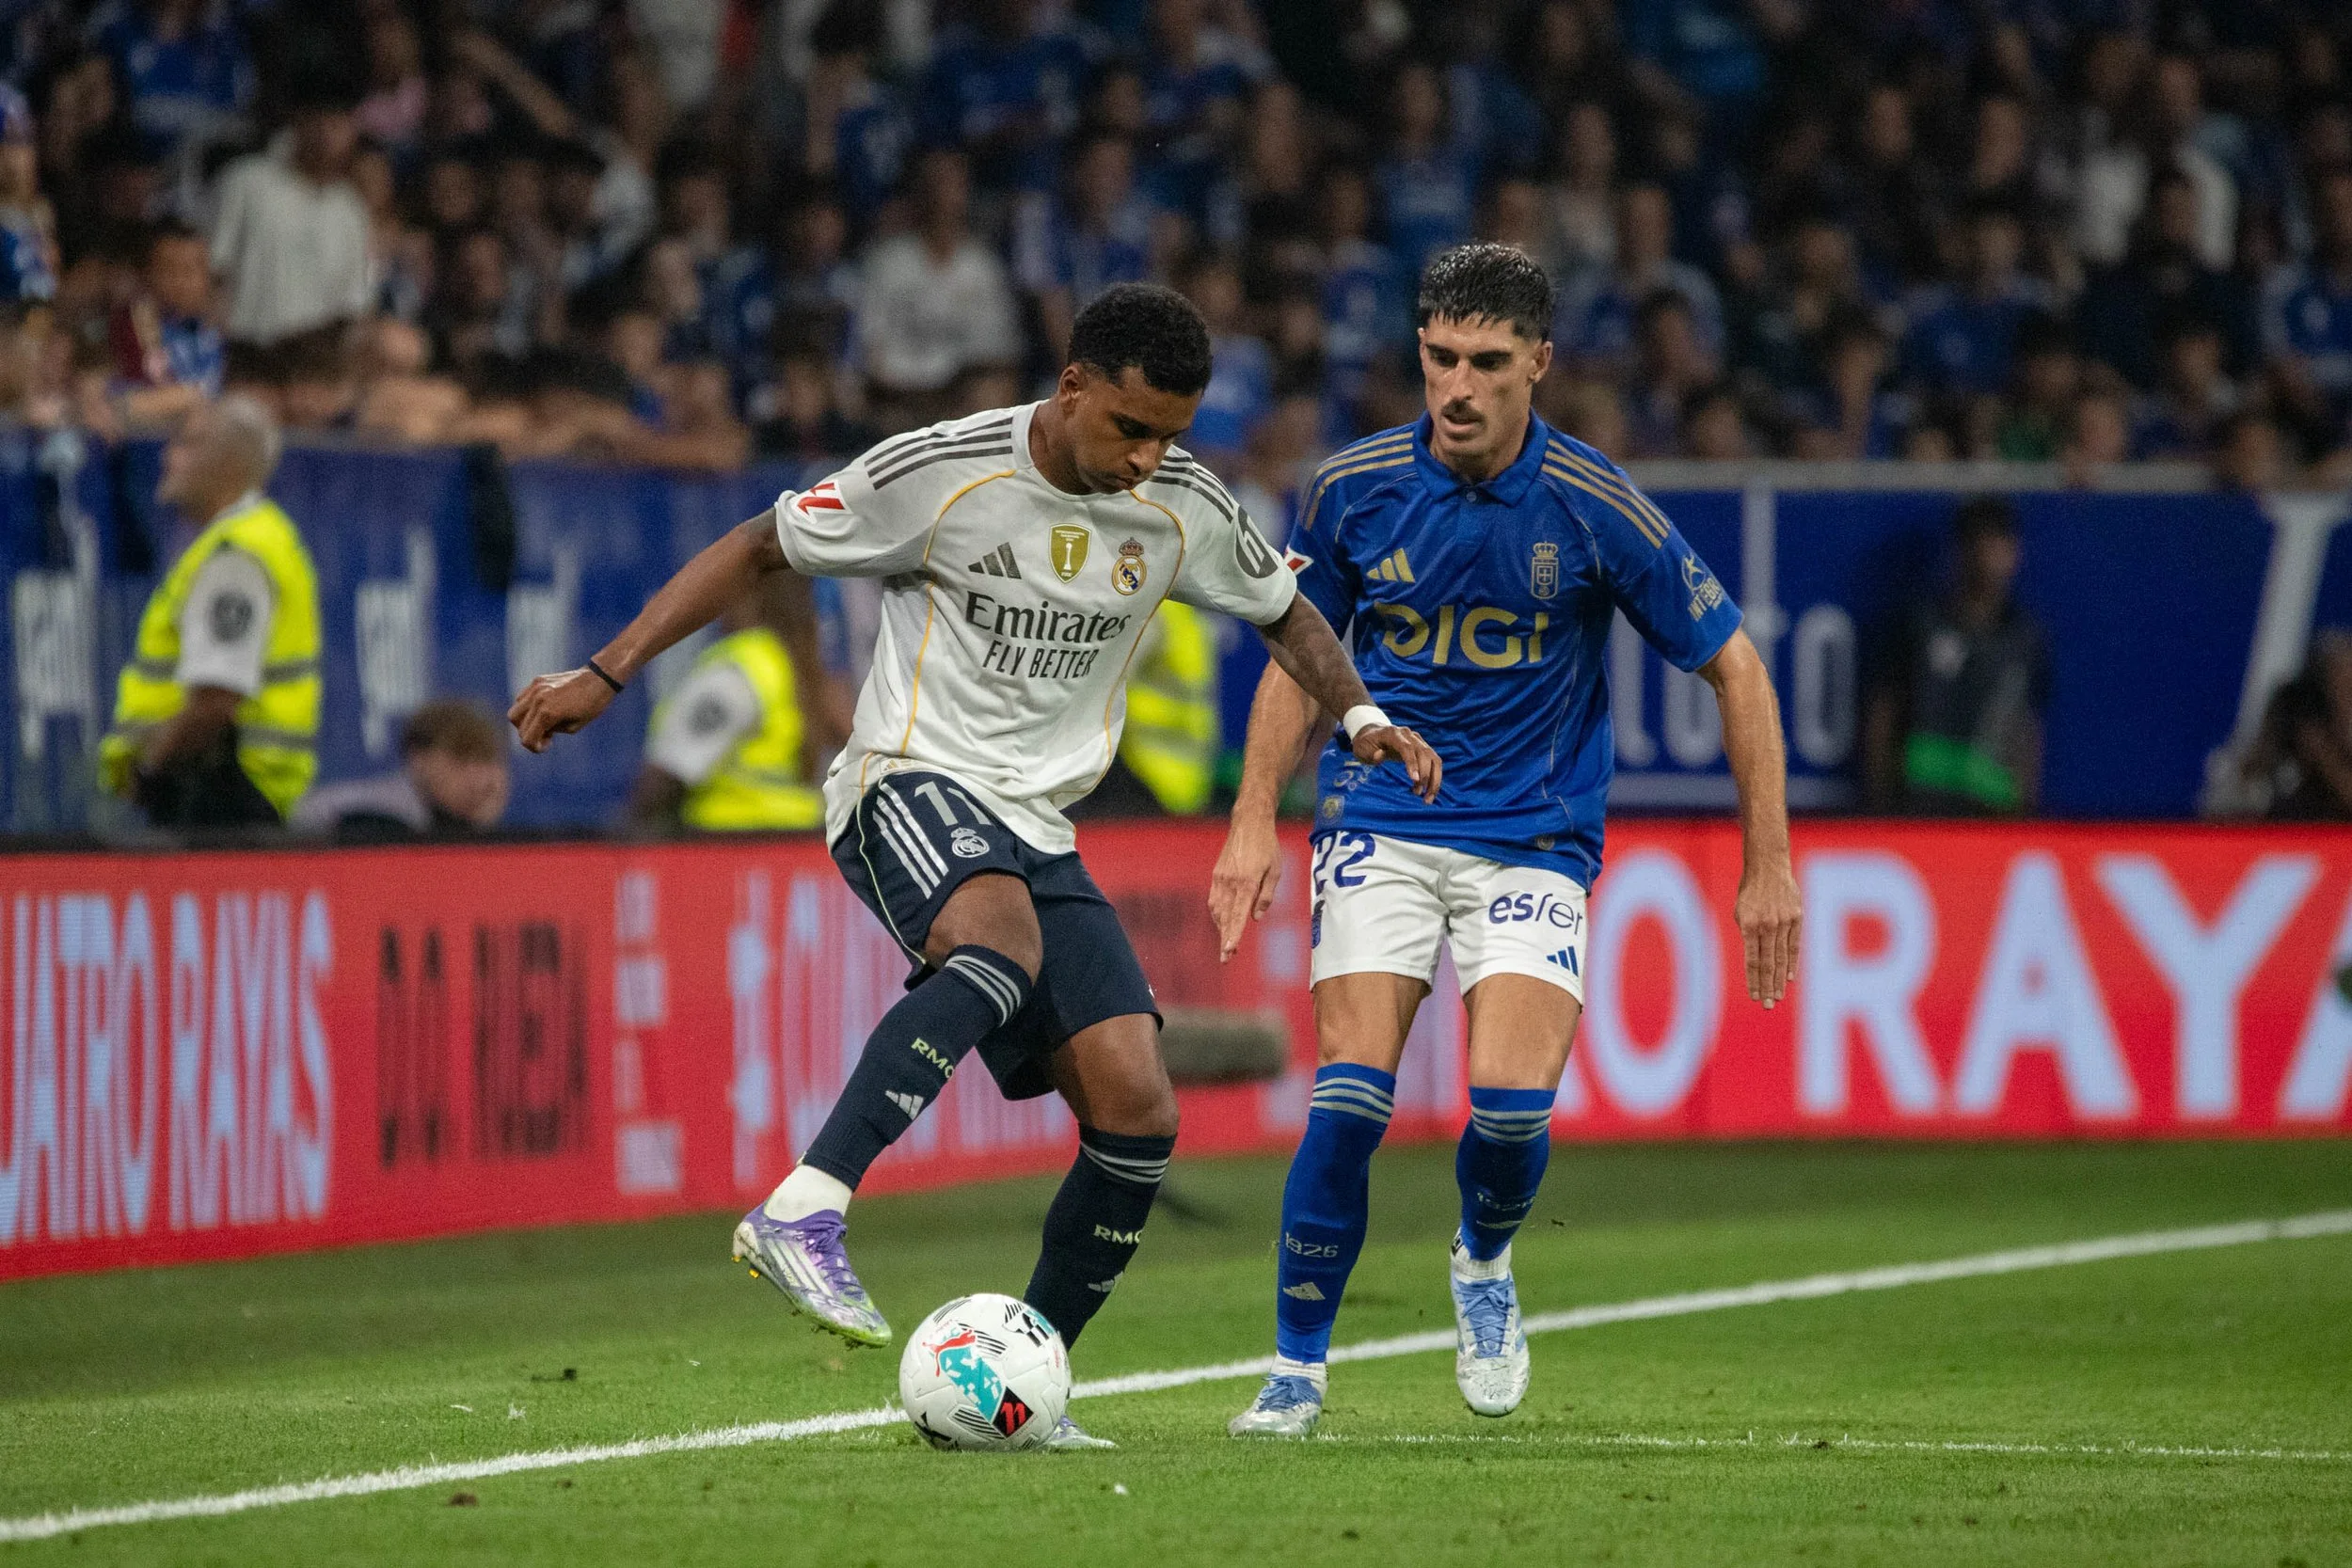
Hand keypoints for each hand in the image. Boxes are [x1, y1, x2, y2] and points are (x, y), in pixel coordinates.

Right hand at [509, 666, 617, 752]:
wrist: (599, 679)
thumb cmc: (592, 706)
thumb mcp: (572, 727)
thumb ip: (550, 731)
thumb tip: (537, 731)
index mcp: (547, 713)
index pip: (527, 738)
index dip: (535, 747)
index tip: (548, 745)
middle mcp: (537, 699)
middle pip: (517, 725)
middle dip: (529, 734)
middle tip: (547, 735)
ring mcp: (536, 688)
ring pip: (515, 711)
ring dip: (524, 721)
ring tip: (543, 723)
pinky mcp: (537, 680)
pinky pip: (522, 698)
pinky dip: (527, 708)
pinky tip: (543, 710)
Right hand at [1209, 813, 1283, 961]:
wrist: (1249, 823)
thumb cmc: (1267, 846)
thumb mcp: (1275, 871)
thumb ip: (1266, 896)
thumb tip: (1256, 917)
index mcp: (1247, 883)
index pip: (1238, 915)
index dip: (1233, 935)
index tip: (1229, 950)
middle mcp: (1231, 882)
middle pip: (1225, 917)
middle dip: (1225, 939)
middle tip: (1226, 958)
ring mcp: (1221, 878)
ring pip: (1217, 910)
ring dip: (1220, 928)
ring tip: (1226, 944)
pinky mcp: (1216, 874)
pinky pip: (1214, 899)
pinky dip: (1217, 913)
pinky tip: (1222, 922)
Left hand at [1352, 723, 1441, 802]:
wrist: (1373, 735)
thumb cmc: (1367, 745)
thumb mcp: (1363, 749)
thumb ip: (1371, 753)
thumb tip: (1379, 755)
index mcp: (1393, 733)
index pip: (1406, 747)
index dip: (1412, 763)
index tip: (1415, 780)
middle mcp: (1409, 735)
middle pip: (1424, 753)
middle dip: (1425, 775)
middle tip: (1418, 794)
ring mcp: (1418, 741)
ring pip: (1434, 759)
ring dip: (1434, 779)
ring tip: (1428, 799)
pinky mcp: (1423, 748)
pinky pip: (1434, 763)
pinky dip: (1435, 778)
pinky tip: (1429, 792)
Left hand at [1735, 857, 1801, 1007]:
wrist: (1769, 866)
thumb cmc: (1750, 891)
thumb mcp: (1740, 911)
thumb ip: (1747, 935)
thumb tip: (1754, 959)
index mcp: (1749, 925)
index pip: (1751, 960)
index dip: (1753, 980)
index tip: (1754, 996)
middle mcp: (1767, 926)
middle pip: (1768, 963)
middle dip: (1767, 987)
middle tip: (1768, 1006)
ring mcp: (1784, 922)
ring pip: (1782, 957)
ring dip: (1779, 980)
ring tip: (1778, 997)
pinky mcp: (1797, 918)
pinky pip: (1794, 945)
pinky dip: (1792, 962)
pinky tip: (1789, 978)